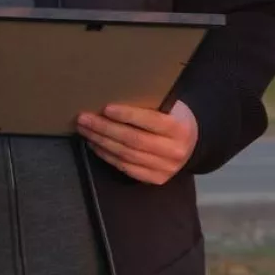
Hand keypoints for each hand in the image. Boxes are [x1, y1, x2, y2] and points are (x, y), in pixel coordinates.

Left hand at [76, 101, 197, 184]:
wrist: (191, 144)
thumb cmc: (173, 118)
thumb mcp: (169, 108)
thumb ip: (149, 105)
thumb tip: (112, 96)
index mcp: (179, 129)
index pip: (150, 121)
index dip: (127, 115)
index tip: (106, 108)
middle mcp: (174, 151)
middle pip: (133, 140)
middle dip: (105, 129)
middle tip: (84, 119)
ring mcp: (165, 169)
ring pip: (126, 155)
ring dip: (101, 142)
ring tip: (85, 131)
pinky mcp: (156, 179)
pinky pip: (126, 168)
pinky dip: (107, 156)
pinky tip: (95, 145)